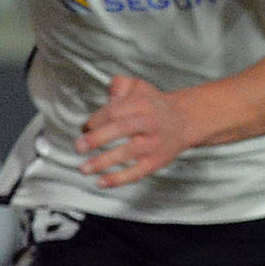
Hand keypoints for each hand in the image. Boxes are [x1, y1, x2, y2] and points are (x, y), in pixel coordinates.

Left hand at [79, 74, 195, 188]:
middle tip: (79, 146)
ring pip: (128, 152)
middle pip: (122, 128)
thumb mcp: (141, 87)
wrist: (185, 120)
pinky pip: (137, 172)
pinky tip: (101, 181)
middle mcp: (150, 123)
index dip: (96, 120)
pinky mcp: (156, 161)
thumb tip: (110, 90)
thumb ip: (123, 84)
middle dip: (98, 138)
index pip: (115, 111)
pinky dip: (119, 179)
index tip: (85, 127)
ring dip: (104, 161)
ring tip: (84, 168)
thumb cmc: (155, 106)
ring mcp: (154, 144)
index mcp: (142, 104)